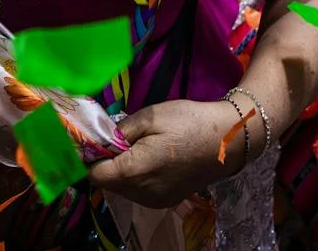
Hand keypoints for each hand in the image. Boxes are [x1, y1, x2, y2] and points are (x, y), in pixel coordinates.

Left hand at [85, 99, 248, 209]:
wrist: (227, 140)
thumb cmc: (188, 122)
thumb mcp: (150, 116)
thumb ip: (120, 131)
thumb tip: (100, 140)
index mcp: (135, 171)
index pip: (94, 174)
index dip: (90, 156)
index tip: (94, 139)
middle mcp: (142, 193)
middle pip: (107, 183)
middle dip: (105, 162)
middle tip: (115, 138)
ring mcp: (154, 201)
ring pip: (122, 189)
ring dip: (120, 170)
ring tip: (135, 146)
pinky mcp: (165, 201)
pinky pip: (138, 192)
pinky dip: (135, 178)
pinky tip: (148, 158)